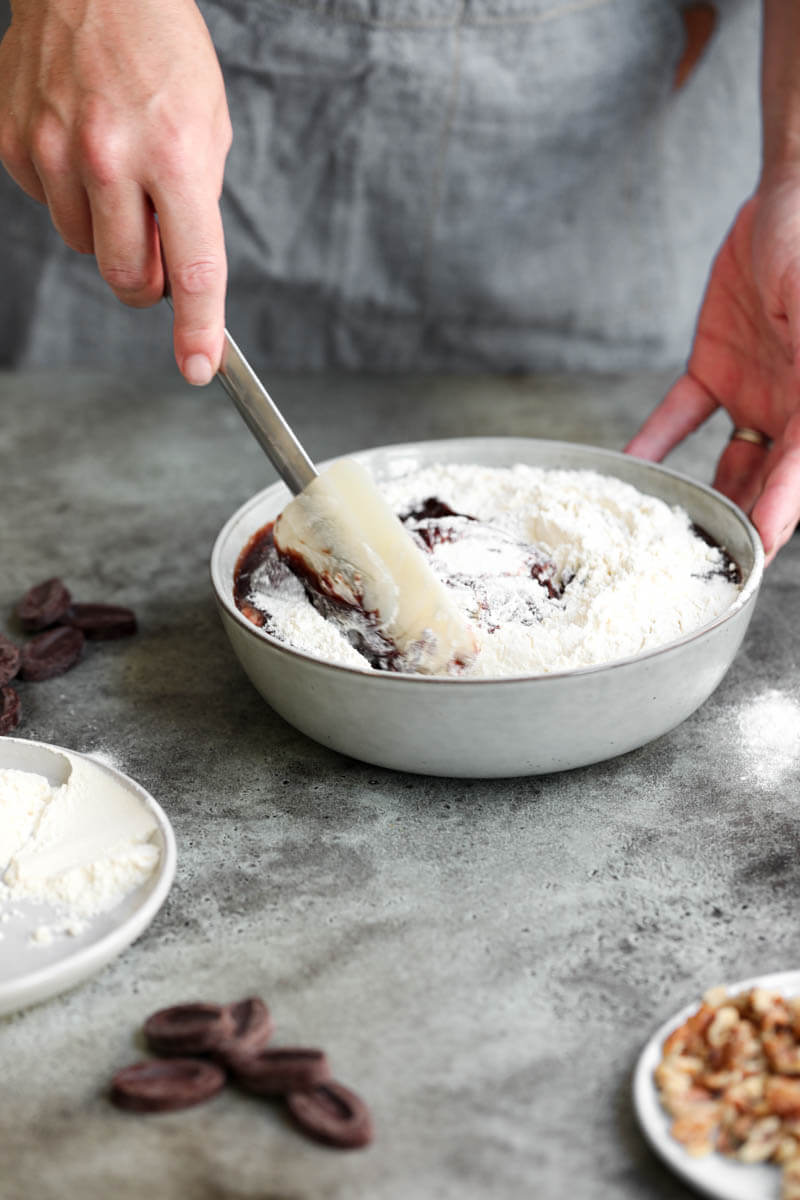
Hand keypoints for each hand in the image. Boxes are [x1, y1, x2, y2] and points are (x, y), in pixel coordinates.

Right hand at [0, 0, 231, 384]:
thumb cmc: (162, 51)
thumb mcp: (208, 126)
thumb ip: (196, 204)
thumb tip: (177, 269)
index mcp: (174, 153)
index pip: (192, 267)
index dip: (198, 329)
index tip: (198, 366)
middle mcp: (109, 155)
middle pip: (127, 276)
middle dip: (149, 283)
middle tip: (160, 254)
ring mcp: (53, 148)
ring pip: (84, 247)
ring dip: (108, 232)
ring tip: (120, 173)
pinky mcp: (14, 141)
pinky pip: (48, 206)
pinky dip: (71, 194)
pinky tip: (82, 148)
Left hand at [625, 184, 799, 562]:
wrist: (788, 199)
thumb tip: (793, 470)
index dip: (780, 517)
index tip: (755, 559)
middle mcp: (793, 411)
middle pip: (766, 483)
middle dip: (738, 523)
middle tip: (700, 566)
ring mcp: (755, 395)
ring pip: (724, 463)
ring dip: (695, 496)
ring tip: (659, 534)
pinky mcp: (714, 371)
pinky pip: (679, 418)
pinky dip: (651, 443)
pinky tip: (624, 469)